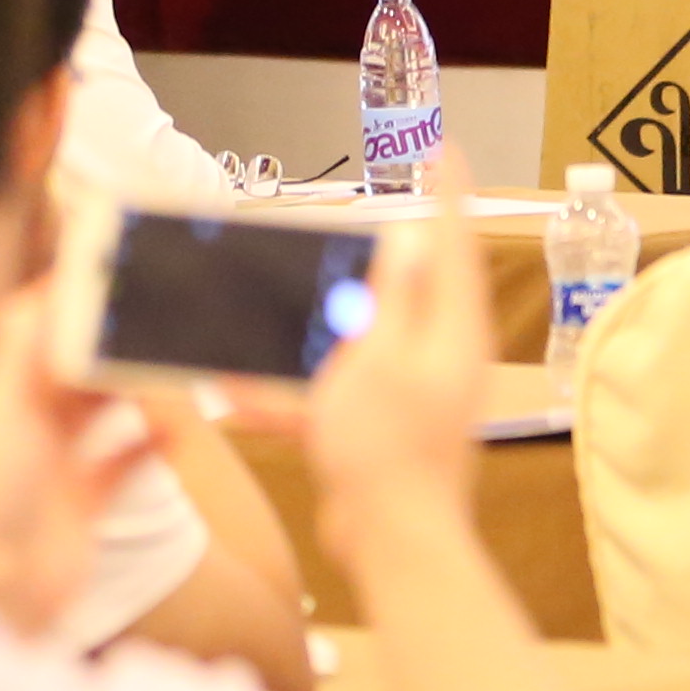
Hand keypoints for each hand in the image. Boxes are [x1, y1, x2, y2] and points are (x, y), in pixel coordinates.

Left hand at [0, 291, 156, 640]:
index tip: (118, 275)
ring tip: (175, 379)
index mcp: (2, 401)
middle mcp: (28, 429)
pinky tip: (175, 436)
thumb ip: (23, 355)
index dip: (75, 303)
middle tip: (162, 323)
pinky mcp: (84, 507)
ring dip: (141, 395)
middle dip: (118, 347)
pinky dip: (151, 446)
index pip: (39, 334)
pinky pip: (125, 464)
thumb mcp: (1, 416)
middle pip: (79, 370)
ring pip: (106, 413)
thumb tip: (45, 291)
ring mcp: (56, 468)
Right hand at [293, 154, 493, 591]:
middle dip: (390, 239)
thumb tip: (413, 233)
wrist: (394, 545)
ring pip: (366, 333)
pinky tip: (239, 392)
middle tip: (383, 193)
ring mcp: (413, 390)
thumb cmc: (388, 452)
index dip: (441, 190)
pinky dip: (293, 391)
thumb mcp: (380, 360)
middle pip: (413, 279)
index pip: (451, 241)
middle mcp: (441, 353)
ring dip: (327, 315)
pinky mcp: (383, 426)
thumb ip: (393, 297)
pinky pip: (334, 392)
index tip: (438, 145)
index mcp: (451, 329)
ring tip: (297, 283)